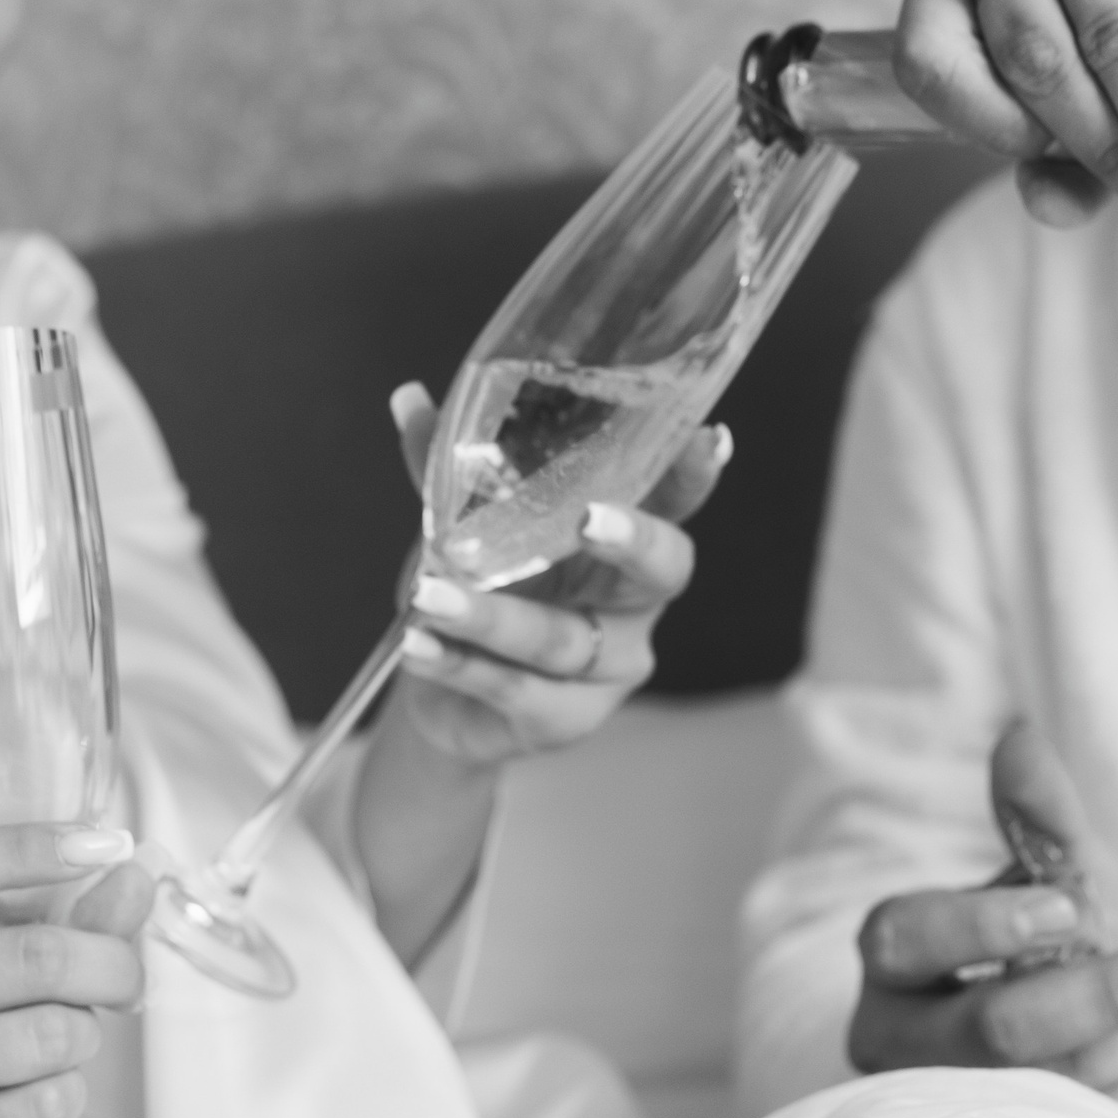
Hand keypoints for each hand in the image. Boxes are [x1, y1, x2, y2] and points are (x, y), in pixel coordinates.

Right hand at [0, 826, 150, 1117]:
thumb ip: (37, 908)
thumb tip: (134, 880)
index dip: (26, 846)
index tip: (101, 841)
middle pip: (34, 958)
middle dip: (110, 964)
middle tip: (123, 977)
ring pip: (51, 1036)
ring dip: (85, 1034)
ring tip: (63, 1035)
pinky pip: (43, 1109)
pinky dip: (67, 1091)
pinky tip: (41, 1084)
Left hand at [387, 381, 730, 767]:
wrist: (440, 697)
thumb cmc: (478, 591)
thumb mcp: (464, 528)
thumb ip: (448, 472)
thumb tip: (409, 398)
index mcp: (620, 542)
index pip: (672, 502)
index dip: (693, 473)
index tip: (707, 436)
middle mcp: (632, 604)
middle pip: (661, 572)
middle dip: (631, 541)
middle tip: (589, 517)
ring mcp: (607, 668)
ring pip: (559, 639)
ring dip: (489, 614)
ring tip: (428, 594)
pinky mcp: (563, 719)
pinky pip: (512, 688)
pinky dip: (458, 662)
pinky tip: (419, 643)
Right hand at [846, 721, 1117, 1101]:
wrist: (1075, 1031)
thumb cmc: (1048, 937)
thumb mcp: (1048, 871)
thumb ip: (1036, 814)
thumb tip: (1020, 736)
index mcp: (894, 960)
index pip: (908, 937)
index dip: (986, 925)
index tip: (1068, 907)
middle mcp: (905, 1044)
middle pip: (992, 1032)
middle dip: (1097, 994)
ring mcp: (956, 1114)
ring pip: (1055, 1085)